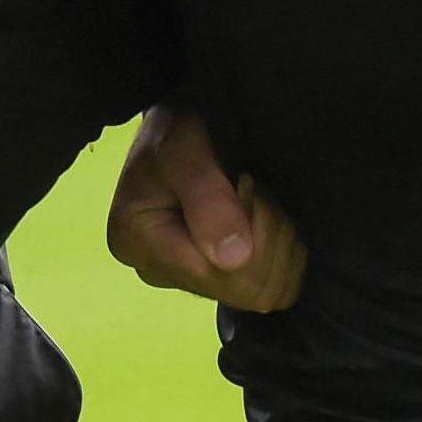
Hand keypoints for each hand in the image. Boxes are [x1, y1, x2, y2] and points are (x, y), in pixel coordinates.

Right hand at [104, 104, 304, 310]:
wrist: (181, 129)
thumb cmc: (175, 131)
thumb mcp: (183, 148)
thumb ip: (206, 198)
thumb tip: (233, 257)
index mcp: (136, 243)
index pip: (215, 274)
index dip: (250, 232)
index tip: (246, 183)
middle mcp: (158, 272)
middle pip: (245, 290)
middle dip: (269, 236)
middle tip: (258, 189)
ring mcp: (189, 281)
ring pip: (267, 292)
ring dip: (280, 242)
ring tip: (261, 201)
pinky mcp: (217, 279)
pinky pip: (274, 289)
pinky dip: (284, 253)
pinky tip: (267, 219)